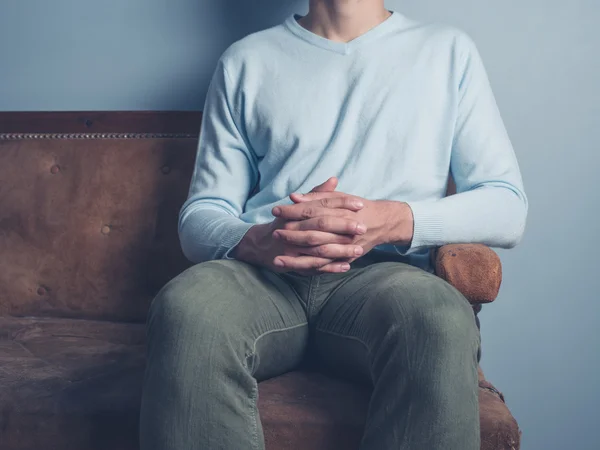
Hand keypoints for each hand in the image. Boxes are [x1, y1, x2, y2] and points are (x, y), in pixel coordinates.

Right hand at [233, 178, 366, 273]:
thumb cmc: (286, 222)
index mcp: (297, 212)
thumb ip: (318, 194)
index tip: (360, 204)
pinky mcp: (295, 264)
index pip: (322, 204)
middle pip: (322, 225)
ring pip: (320, 248)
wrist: (263, 244)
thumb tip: (334, 179)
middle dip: (343, 226)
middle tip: (362, 227)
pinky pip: (315, 266)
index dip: (342, 203)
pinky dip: (331, 267)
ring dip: (340, 249)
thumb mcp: (300, 206)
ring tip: (359, 249)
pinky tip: (346, 266)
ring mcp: (294, 248)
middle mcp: (294, 228)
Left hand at [273, 191, 413, 266]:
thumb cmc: (356, 208)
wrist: (382, 222)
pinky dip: (311, 268)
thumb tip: (294, 197)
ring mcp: (345, 245)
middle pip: (313, 232)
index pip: (312, 210)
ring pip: (318, 252)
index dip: (292, 211)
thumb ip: (317, 196)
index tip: (275, 211)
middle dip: (292, 234)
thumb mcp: (338, 198)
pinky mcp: (346, 257)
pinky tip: (295, 270)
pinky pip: (327, 265)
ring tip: (278, 259)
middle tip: (274, 234)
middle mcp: (342, 228)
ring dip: (297, 257)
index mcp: (339, 210)